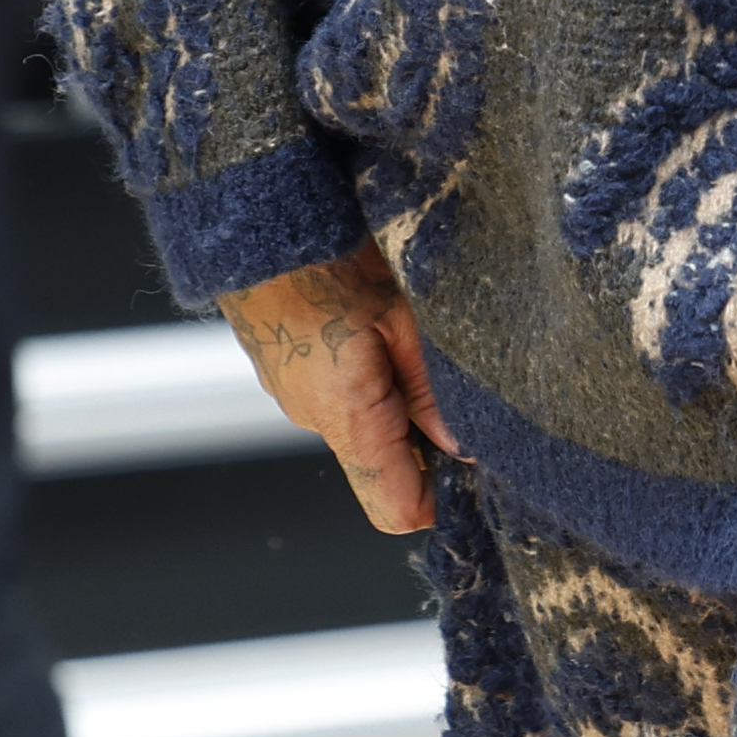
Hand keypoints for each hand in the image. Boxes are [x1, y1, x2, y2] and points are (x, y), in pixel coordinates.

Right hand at [218, 241, 462, 532]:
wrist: (259, 228)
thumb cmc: (326, 262)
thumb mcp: (403, 319)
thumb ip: (433, 390)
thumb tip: (462, 443)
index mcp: (349, 420)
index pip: (400, 508)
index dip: (444, 497)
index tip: (477, 462)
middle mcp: (318, 422)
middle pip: (386, 472)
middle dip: (428, 443)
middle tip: (458, 389)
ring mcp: (299, 400)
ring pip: (366, 432)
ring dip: (400, 406)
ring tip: (414, 345)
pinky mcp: (292, 375)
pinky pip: (342, 401)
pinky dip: (372, 384)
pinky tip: (382, 333)